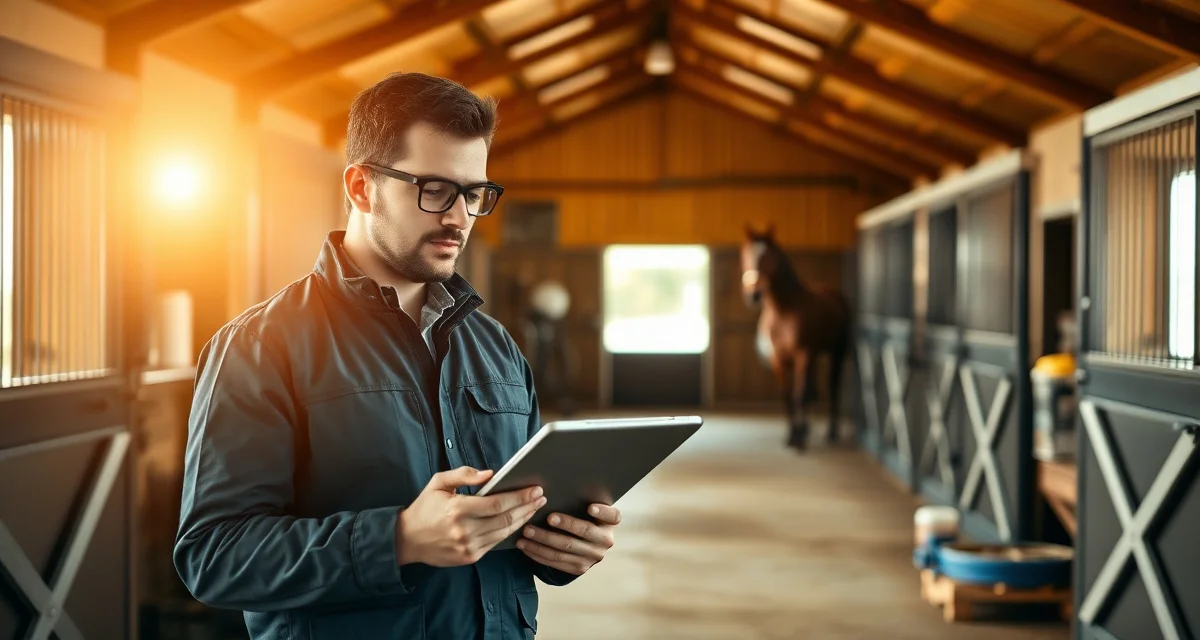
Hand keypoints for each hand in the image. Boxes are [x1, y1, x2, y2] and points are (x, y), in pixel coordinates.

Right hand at [397, 467, 545, 566]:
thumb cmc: (424, 508)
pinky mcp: (470, 557)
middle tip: (541, 497)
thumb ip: (464, 475)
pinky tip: (518, 522)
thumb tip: (491, 474)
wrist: (407, 540)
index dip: (519, 497)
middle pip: (506, 519)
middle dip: (527, 507)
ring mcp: (468, 546)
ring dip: (523, 520)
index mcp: (458, 509)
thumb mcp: (438, 483)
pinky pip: (496, 543)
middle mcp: (465, 530)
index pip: (497, 503)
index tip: (535, 489)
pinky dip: (509, 532)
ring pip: (504, 533)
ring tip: (534, 507)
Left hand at [517, 503, 620, 574]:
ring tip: (527, 532)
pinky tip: (526, 546)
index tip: (590, 507)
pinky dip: (539, 553)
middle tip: (547, 518)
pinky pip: (556, 561)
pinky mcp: (579, 568)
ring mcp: (593, 557)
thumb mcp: (587, 507)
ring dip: (543, 540)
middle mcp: (605, 541)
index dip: (603, 512)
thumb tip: (552, 489)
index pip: (613, 516)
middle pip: (585, 531)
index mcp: (610, 522)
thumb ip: (580, 499)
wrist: (585, 543)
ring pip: (566, 549)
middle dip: (565, 524)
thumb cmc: (581, 516)